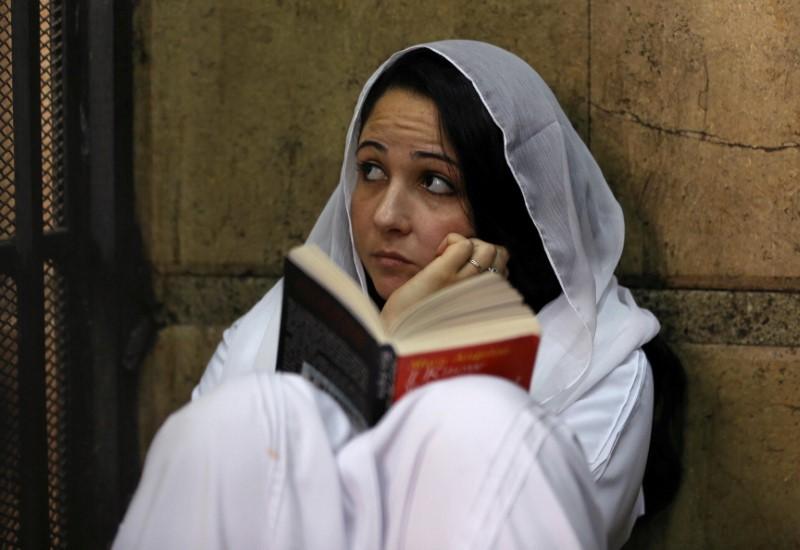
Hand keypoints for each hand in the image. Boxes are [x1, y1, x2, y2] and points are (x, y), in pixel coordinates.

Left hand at [380, 233, 509, 326]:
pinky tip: (437, 255)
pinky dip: (450, 241)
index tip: (467, 271)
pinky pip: (461, 244)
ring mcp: (462, 282)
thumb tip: (471, 266)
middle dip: (480, 249)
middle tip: (458, 259)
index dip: (487, 262)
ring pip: (485, 247)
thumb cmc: (425, 322)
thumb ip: (469, 290)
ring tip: (448, 256)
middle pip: (500, 254)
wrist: (402, 334)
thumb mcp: (457, 308)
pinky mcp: (442, 274)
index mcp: (482, 300)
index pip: (504, 270)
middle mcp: (478, 292)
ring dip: (467, 244)